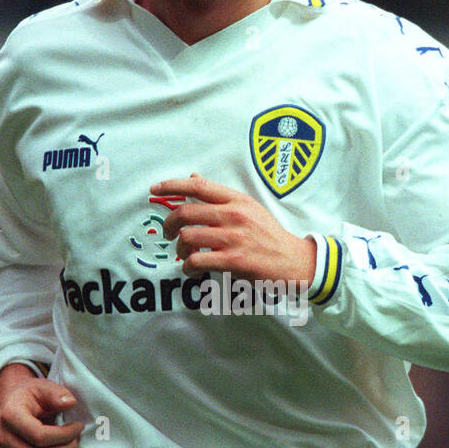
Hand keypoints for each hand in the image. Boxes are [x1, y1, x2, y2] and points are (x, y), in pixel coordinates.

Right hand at [0, 363, 83, 447]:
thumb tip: (70, 404)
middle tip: (76, 442)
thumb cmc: (31, 397)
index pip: (38, 436)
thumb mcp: (43, 386)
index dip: (64, 435)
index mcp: (10, 417)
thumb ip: (57, 393)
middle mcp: (3, 441)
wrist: (13, 406)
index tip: (78, 427)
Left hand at [152, 173, 315, 287]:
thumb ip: (220, 196)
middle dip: (168, 224)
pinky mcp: (233, 261)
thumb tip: (194, 178)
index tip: (155, 189)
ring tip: (185, 254)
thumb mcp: (249, 208)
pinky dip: (187, 267)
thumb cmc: (268, 235)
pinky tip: (191, 269)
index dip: (172, 185)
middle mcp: (234, 215)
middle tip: (167, 233)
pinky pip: (196, 261)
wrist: (293, 260)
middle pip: (185, 213)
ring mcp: (233, 238)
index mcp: (236, 200)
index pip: (198, 186)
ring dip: (179, 249)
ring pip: (187, 237)